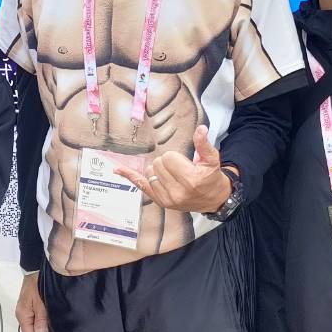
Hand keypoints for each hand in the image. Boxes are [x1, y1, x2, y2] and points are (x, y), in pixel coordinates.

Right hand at [16, 271, 49, 331]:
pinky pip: (39, 319)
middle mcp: (24, 314)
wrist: (37, 268)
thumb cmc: (38, 282)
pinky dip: (45, 323)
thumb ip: (41, 319)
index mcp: (23, 314)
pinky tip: (53, 324)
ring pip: (36, 326)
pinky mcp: (34, 305)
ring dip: (45, 331)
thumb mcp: (41, 302)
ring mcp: (29, 310)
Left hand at [116, 126, 231, 213]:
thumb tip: (200, 129)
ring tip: (173, 175)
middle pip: (157, 164)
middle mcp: (177, 191)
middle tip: (179, 169)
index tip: (184, 163)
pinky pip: (141, 185)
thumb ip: (203, 144)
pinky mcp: (161, 202)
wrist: (213, 200)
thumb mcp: (211, 160)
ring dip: (158, 170)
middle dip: (166, 162)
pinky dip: (130, 176)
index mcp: (190, 179)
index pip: (168, 158)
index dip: (175, 157)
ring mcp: (167, 199)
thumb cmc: (211, 178)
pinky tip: (118, 170)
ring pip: (150, 172)